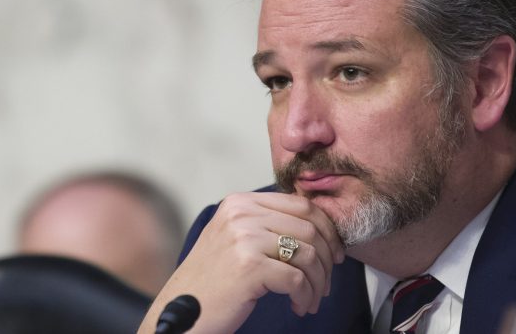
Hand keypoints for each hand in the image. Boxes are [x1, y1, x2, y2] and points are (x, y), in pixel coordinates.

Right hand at [138, 192, 344, 333]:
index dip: (327, 229)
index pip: (301, 205)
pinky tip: (299, 306)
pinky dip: (305, 296)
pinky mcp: (249, 266)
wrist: (180, 312)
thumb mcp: (236, 238)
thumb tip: (320, 227)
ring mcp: (244, 238)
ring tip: (312, 298)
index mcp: (240, 202)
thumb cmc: (212, 281)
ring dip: (318, 282)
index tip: (335, 251)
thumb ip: (268, 224)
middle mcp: (241, 214)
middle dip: (327, 259)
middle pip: (310, 228)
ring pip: (308, 254)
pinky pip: (297, 279)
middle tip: (327, 280)